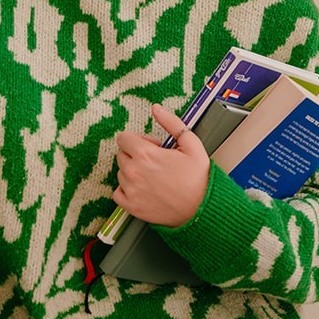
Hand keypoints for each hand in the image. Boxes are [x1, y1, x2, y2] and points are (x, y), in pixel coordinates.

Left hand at [114, 103, 208, 228]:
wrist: (201, 209)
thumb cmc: (198, 179)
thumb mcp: (191, 144)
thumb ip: (171, 123)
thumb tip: (156, 108)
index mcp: (145, 154)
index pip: (123, 138)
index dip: (138, 139)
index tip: (150, 146)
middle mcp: (133, 172)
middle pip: (121, 154)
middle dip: (135, 154)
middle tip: (155, 161)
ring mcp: (131, 190)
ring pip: (120, 172)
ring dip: (132, 171)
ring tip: (152, 176)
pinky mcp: (131, 207)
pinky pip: (117, 193)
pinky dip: (126, 190)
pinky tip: (142, 189)